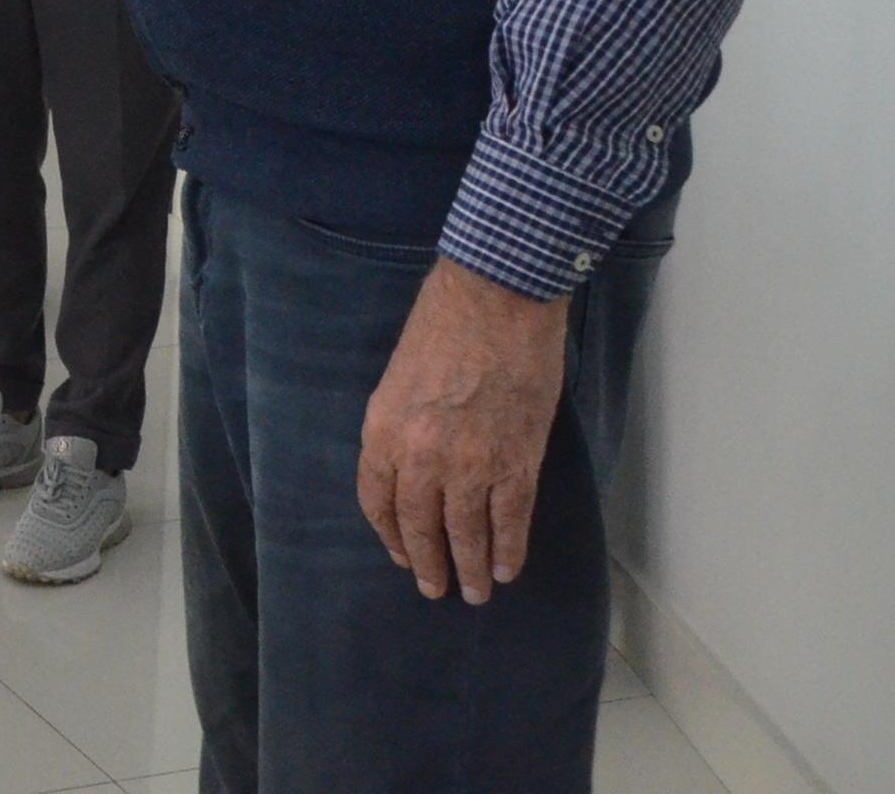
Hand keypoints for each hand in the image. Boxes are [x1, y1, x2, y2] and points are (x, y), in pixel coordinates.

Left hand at [357, 259, 571, 603]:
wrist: (496, 303)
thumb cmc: (442, 327)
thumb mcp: (396, 380)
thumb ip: (399, 428)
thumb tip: (409, 470)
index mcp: (383, 431)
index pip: (378, 500)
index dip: (391, 534)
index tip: (401, 555)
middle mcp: (421, 456)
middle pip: (420, 525)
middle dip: (428, 563)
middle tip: (435, 589)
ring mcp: (472, 464)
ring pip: (466, 533)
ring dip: (470, 568)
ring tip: (475, 592)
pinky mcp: (517, 462)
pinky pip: (510, 520)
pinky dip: (508, 548)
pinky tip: (507, 568)